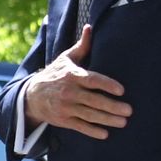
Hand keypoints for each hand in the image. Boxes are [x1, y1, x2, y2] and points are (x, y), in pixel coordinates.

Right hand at [23, 25, 131, 139]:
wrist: (31, 96)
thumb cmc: (54, 75)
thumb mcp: (66, 59)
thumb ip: (82, 46)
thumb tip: (90, 27)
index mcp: (72, 76)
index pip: (92, 80)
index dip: (107, 85)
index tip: (121, 90)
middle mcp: (69, 92)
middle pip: (94, 100)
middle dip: (112, 106)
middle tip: (129, 110)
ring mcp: (65, 107)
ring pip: (89, 115)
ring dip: (107, 120)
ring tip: (123, 122)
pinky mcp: (63, 120)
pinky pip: (80, 126)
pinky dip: (92, 131)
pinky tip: (105, 134)